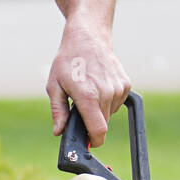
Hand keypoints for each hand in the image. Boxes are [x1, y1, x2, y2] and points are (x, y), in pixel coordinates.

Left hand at [46, 28, 130, 146]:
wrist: (88, 36)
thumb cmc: (68, 60)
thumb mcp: (54, 86)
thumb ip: (58, 111)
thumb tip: (59, 132)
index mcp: (88, 96)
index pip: (99, 130)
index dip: (94, 141)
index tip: (88, 142)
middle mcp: (106, 93)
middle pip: (103, 124)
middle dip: (91, 123)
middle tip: (79, 108)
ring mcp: (118, 88)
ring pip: (109, 114)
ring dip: (99, 110)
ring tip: (88, 90)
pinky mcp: (125, 84)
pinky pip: (116, 103)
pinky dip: (107, 100)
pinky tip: (98, 85)